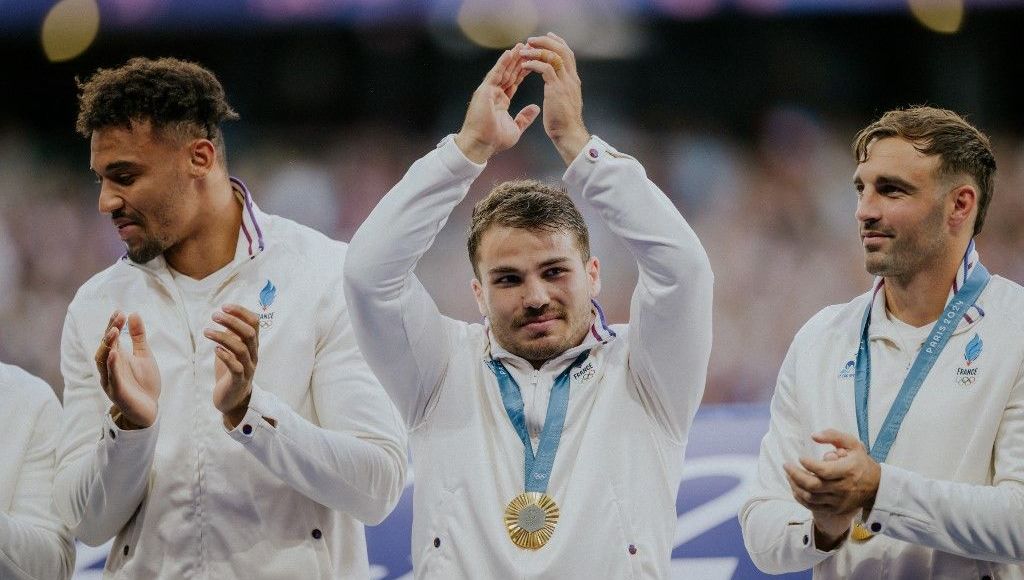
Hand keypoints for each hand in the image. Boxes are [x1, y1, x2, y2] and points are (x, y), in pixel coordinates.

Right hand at [94, 311, 159, 428]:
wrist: (149, 409)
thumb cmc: (144, 382)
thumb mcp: (144, 355)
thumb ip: (139, 336)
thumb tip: (134, 313)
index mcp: (116, 357)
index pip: (111, 338)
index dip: (113, 324)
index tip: (119, 311)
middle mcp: (110, 367)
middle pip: (105, 346)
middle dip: (110, 331)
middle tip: (118, 317)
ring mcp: (111, 379)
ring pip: (103, 361)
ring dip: (108, 346)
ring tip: (114, 332)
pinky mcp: (117, 391)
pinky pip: (112, 377)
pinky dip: (112, 365)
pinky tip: (115, 354)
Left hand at [204, 304, 259, 428]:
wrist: (233, 399)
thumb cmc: (231, 371)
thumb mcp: (232, 350)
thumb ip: (231, 334)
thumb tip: (225, 315)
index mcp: (252, 345)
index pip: (254, 323)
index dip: (241, 312)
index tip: (225, 306)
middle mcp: (253, 355)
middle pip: (249, 334)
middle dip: (233, 322)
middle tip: (214, 315)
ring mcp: (248, 368)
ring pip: (241, 349)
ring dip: (223, 337)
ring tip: (207, 331)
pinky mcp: (239, 381)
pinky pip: (236, 367)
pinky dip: (226, 356)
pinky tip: (215, 350)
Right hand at [454, 43, 539, 163]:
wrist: (481, 146)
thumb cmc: (494, 141)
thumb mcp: (516, 129)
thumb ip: (524, 117)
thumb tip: (535, 108)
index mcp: (501, 101)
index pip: (514, 82)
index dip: (523, 71)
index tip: (533, 61)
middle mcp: (494, 93)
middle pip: (509, 73)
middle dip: (519, 60)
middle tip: (529, 47)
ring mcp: (488, 91)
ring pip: (503, 71)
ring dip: (512, 58)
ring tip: (521, 45)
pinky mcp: (484, 91)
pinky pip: (495, 74)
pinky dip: (502, 63)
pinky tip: (510, 53)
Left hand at [521, 32, 589, 164]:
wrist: (569, 135)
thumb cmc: (564, 123)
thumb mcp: (565, 101)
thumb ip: (562, 90)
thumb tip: (556, 86)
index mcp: (573, 80)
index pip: (567, 54)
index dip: (557, 43)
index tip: (546, 37)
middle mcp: (571, 78)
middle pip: (562, 50)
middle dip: (546, 41)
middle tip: (531, 40)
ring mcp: (565, 83)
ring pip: (553, 56)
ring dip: (537, 50)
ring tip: (524, 50)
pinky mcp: (556, 89)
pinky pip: (545, 68)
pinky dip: (534, 63)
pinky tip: (524, 65)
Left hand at [784, 429, 880, 547]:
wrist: (876, 488)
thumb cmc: (860, 462)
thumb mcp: (853, 444)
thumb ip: (834, 436)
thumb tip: (813, 435)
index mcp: (848, 471)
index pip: (824, 470)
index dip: (808, 464)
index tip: (800, 457)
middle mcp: (843, 488)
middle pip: (813, 486)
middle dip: (795, 475)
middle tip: (786, 465)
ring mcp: (839, 501)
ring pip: (810, 497)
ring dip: (795, 486)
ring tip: (788, 474)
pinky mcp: (835, 509)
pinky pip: (812, 506)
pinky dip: (800, 497)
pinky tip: (794, 487)